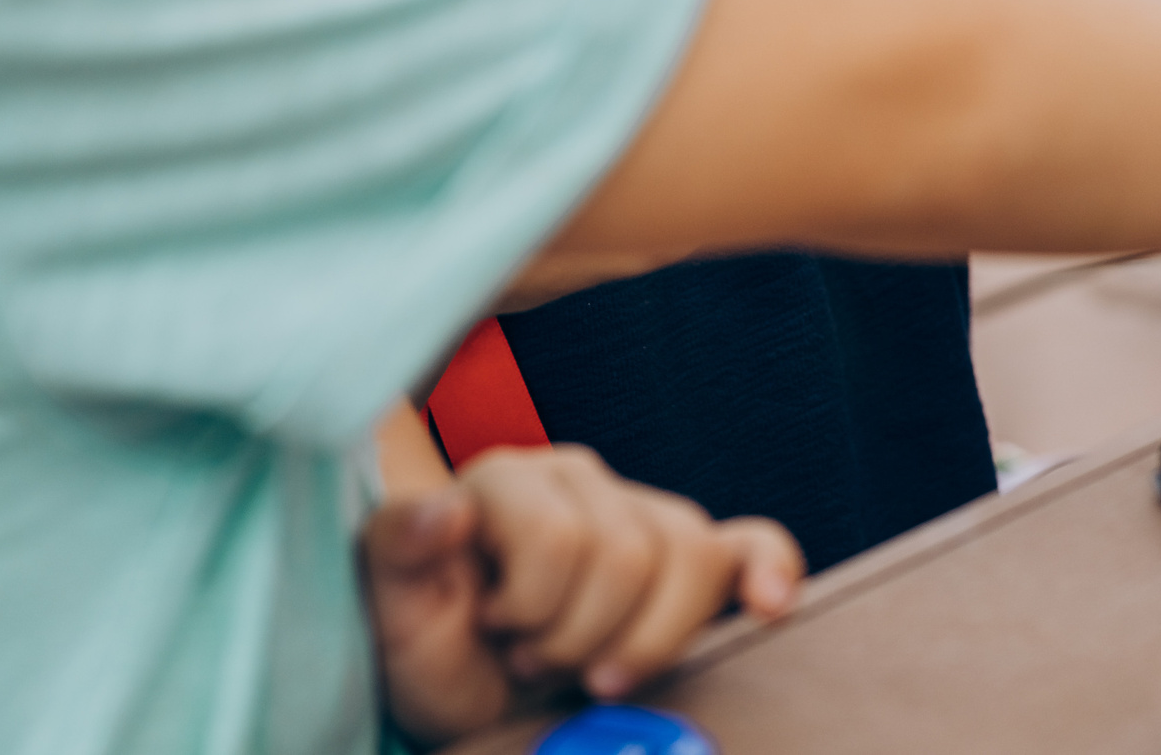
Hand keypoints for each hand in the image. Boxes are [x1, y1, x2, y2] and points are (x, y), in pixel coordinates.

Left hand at [365, 445, 802, 745]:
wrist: (460, 682)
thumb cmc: (427, 642)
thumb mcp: (389, 605)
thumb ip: (398, 545)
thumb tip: (446, 506)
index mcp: (508, 479)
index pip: (560, 534)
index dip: (532, 607)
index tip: (495, 633)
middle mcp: (578, 478)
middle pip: (630, 553)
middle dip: (581, 636)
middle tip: (535, 660)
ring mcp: (636, 513)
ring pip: (692, 556)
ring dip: (645, 641)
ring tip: (592, 670)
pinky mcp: (680, 561)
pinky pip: (747, 546)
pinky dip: (768, 571)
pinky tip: (771, 605)